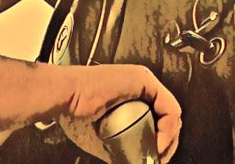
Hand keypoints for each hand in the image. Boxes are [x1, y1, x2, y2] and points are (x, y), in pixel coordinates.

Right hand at [59, 64, 181, 163]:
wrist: (64, 96)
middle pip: (164, 116)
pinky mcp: (143, 80)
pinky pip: (169, 107)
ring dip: (169, 139)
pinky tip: (158, 143)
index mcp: (127, 93)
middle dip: (166, 142)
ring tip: (157, 154)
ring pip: (170, 113)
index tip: (153, 157)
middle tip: (157, 159)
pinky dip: (169, 129)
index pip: (155, 118)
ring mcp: (141, 80)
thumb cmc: (72, 112)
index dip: (160, 141)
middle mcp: (137, 84)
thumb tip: (125, 162)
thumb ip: (115, 147)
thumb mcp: (99, 136)